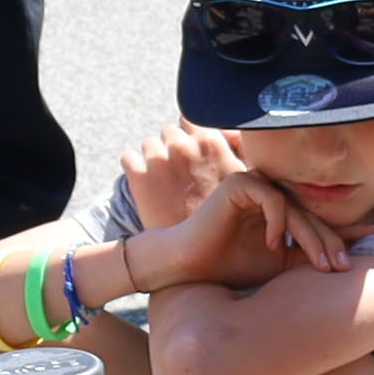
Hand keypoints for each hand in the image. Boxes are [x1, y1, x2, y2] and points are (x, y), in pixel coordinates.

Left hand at [121, 122, 252, 229]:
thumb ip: (237, 150)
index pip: (191, 120)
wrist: (197, 254)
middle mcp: (185, 146)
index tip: (191, 156)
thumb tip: (227, 131)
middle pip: (169, 132)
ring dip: (153, 158)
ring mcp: (159, 160)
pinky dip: (134, 170)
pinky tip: (144, 187)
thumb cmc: (227, 221)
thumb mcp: (245, 181)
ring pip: (148, 144)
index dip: (190, 137)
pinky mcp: (138, 177)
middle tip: (177, 172)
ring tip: (161, 182)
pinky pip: (128, 159)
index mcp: (211, 142)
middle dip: (172, 147)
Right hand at [133, 166, 349, 291]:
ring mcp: (255, 185)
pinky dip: (277, 222)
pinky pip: (272, 199)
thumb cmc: (232, 267)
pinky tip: (273, 245)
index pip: (318, 217)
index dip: (347, 228)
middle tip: (342, 267)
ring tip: (319, 265)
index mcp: (281, 209)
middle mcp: (271, 192)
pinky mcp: (240, 183)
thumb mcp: (280, 265)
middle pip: (312, 213)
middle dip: (330, 242)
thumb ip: (308, 255)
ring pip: (297, 207)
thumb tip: (350, 258)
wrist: (192, 268)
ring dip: (311, 237)